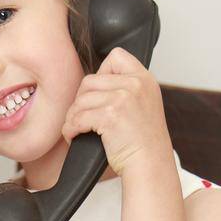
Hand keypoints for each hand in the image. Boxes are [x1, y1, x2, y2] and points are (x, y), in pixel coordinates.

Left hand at [61, 46, 172, 177]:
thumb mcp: (144, 104)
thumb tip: (95, 84)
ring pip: (81, 100)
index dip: (100, 72)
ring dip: (73, 116)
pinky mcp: (110, 116)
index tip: (98, 94)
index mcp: (144, 79)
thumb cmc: (144, 142)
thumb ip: (127, 88)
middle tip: (81, 116)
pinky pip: (77, 118)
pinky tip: (73, 136)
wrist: (150, 164)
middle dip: (81, 100)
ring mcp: (123, 99)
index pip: (116, 56)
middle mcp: (135, 84)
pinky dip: (70, 129)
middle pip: (90, 80)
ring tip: (76, 128)